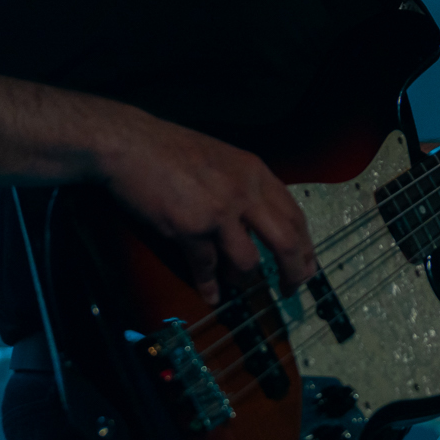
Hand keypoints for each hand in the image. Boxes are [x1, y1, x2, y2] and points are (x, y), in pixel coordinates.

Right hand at [97, 114, 315, 306]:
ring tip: (236, 282)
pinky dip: (209, 286)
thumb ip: (245, 185)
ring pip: (247, 262)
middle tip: (292, 290)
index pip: (294, 214)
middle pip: (286, 242)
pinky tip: (211, 296)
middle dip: (294, 272)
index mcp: (256, 172)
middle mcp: (245, 192)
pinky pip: (207, 269)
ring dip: (243, 278)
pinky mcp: (191, 229)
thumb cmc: (172, 148)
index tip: (309, 266)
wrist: (131, 144)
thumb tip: (258, 219)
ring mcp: (219, 212)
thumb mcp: (223, 157)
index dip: (306, 245)